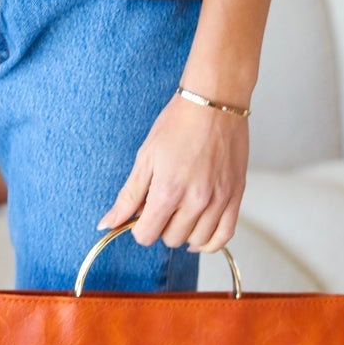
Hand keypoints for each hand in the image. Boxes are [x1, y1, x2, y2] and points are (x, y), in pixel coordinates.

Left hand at [96, 93, 248, 254]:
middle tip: (162, 206)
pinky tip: (199, 232)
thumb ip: (128, 196)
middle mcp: (196, 201)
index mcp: (169, 191)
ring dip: (184, 233)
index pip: (146, 235)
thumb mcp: (145, 158)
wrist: (213, 102)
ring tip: (180, 214)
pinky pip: (224, 235)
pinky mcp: (236, 195)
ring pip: (197, 241)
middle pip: (171, 240)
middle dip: (161, 227)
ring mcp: (219, 200)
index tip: (142, 214)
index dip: (139, 227)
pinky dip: (211, 241)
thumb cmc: (179, 123)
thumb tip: (107, 223)